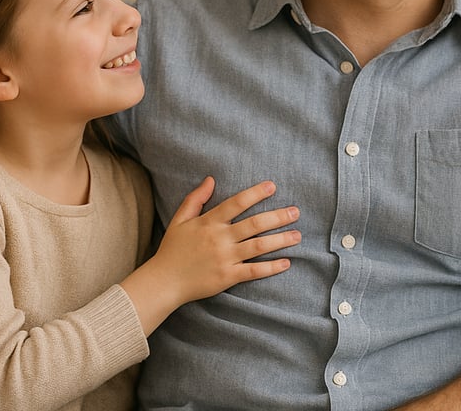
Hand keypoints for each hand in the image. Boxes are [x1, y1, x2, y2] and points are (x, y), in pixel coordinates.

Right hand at [121, 177, 299, 333]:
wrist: (163, 281)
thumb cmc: (172, 249)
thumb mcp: (180, 220)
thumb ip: (195, 198)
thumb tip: (211, 179)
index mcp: (209, 222)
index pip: (236, 203)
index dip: (255, 193)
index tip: (273, 186)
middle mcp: (220, 238)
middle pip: (254, 224)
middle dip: (278, 217)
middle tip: (296, 212)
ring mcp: (225, 258)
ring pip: (259, 246)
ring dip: (281, 240)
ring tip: (298, 236)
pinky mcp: (228, 277)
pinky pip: (253, 271)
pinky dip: (271, 267)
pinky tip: (286, 262)